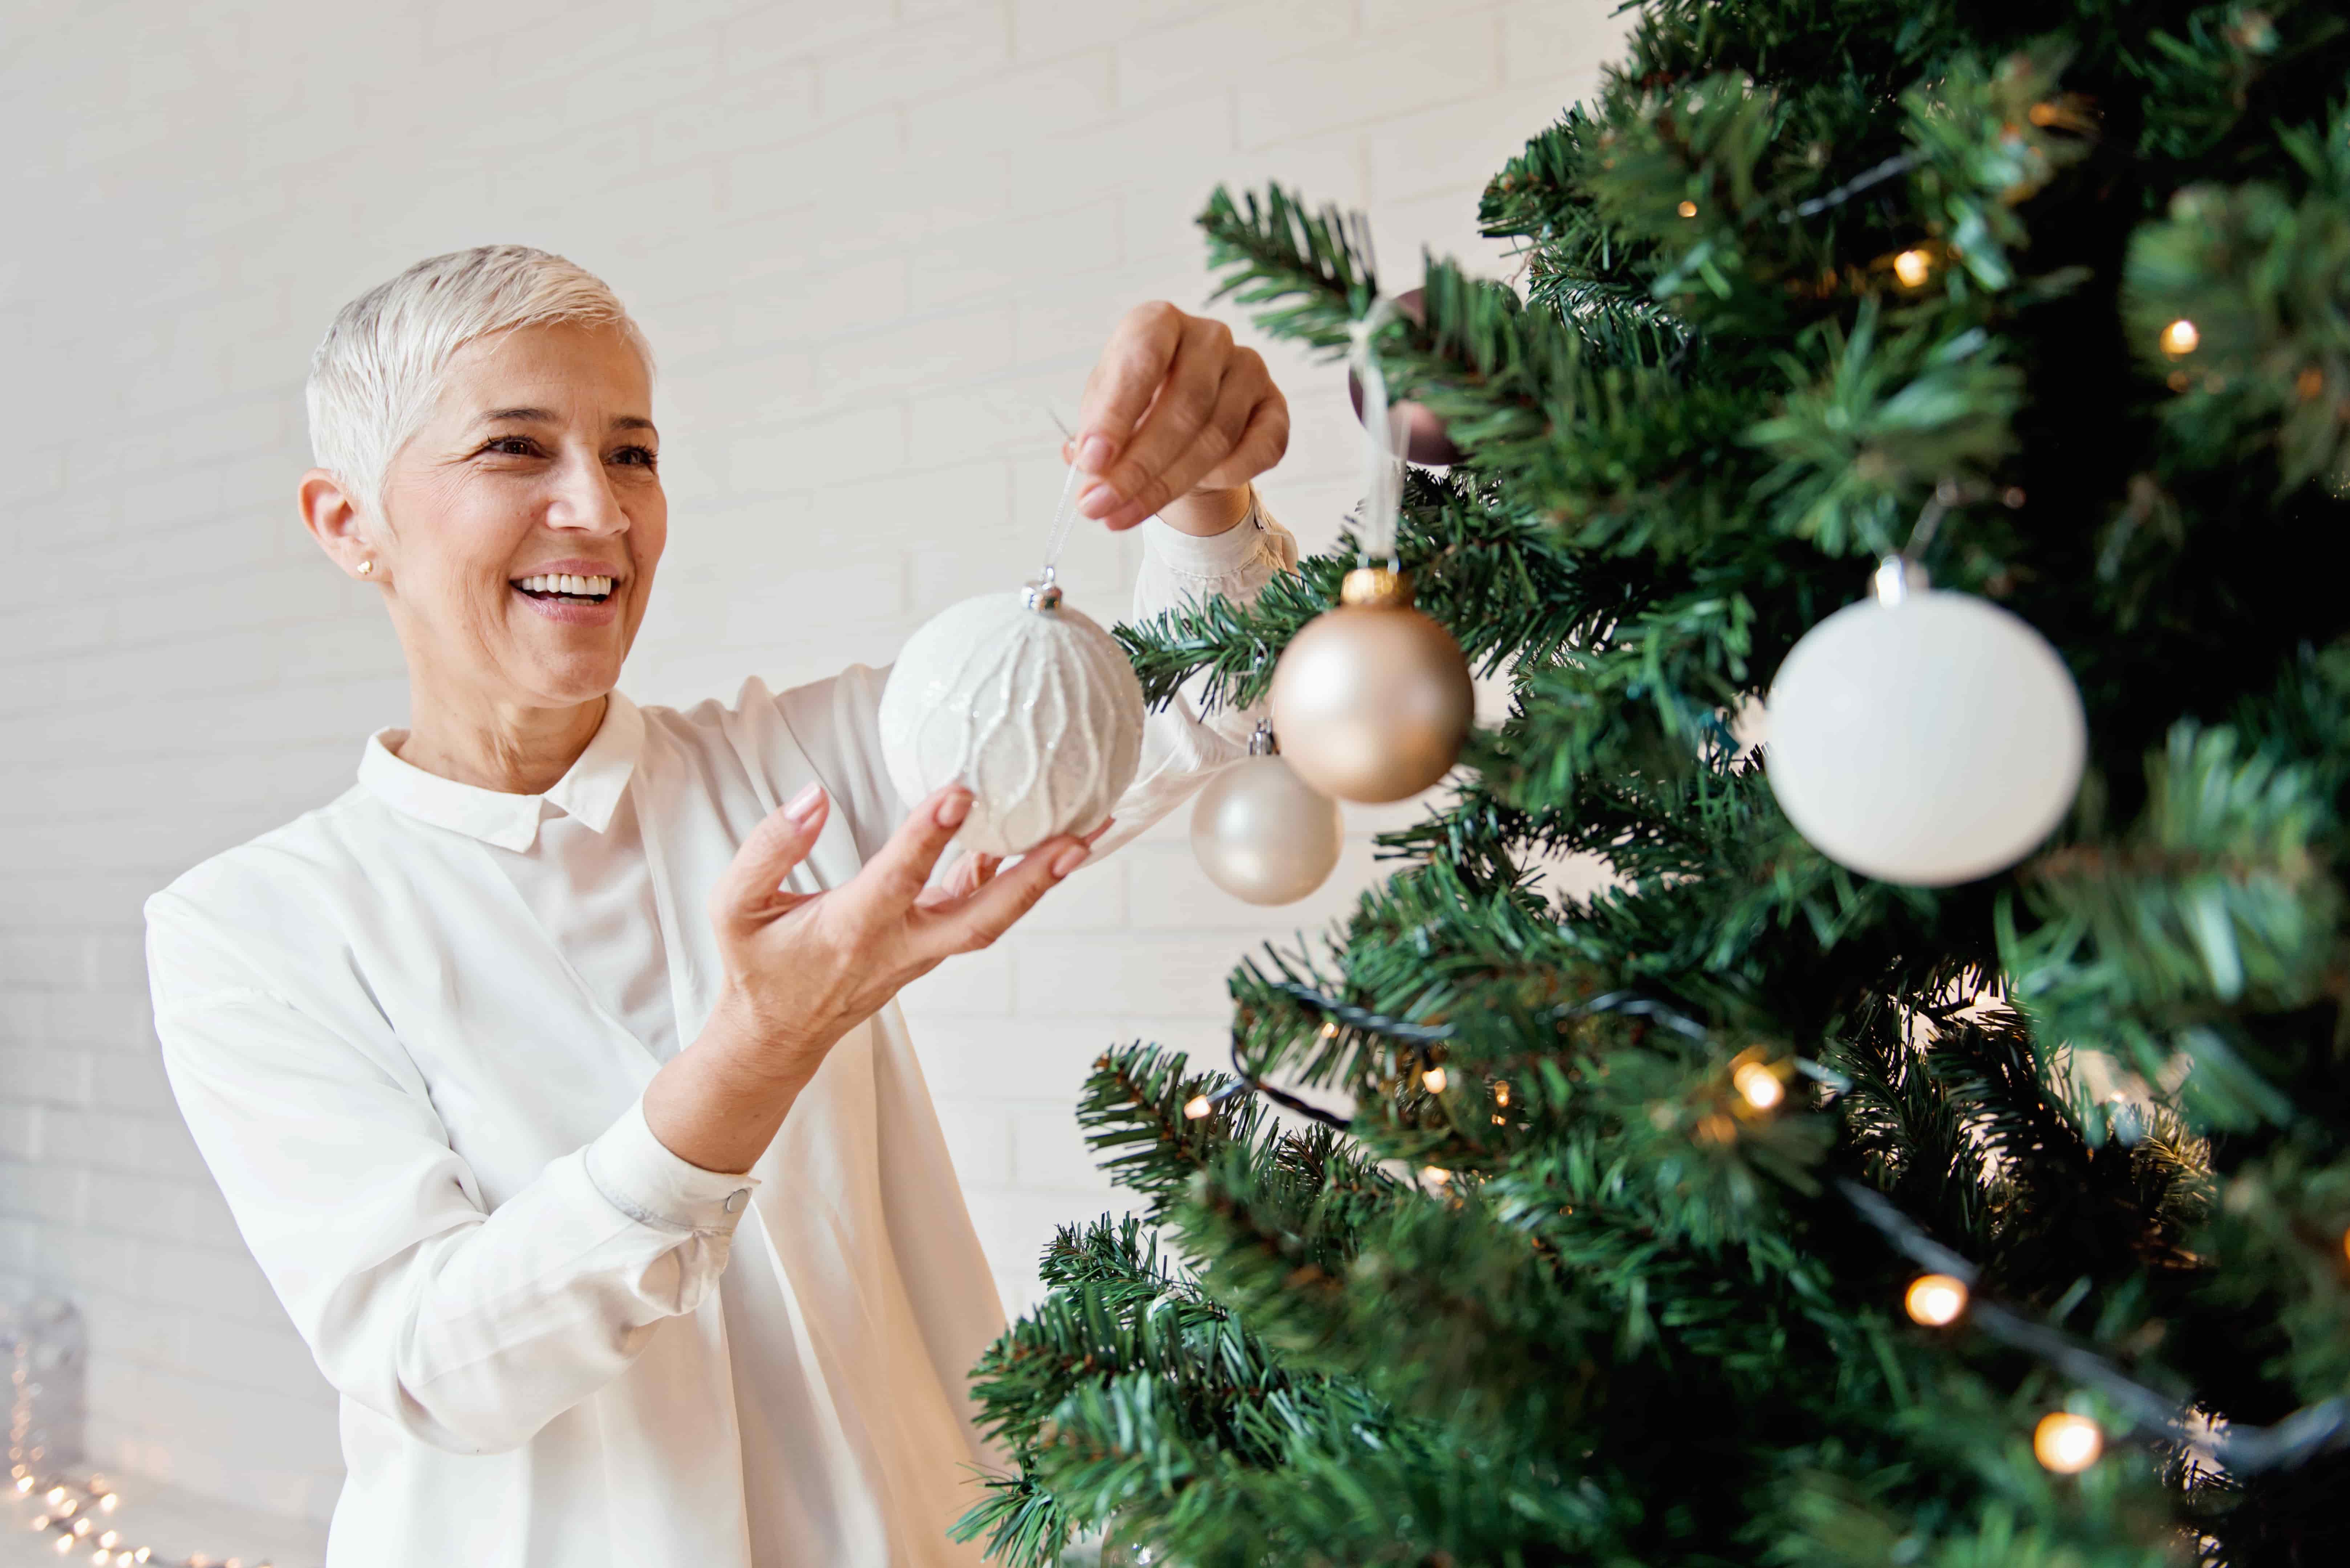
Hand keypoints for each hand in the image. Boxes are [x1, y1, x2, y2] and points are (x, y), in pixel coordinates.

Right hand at [701, 781, 1109, 1077]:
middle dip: (1031, 882)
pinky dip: (1008, 875)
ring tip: (1088, 833)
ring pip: (990, 919)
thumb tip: (814, 796)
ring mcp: (922, 953)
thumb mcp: (733, 909)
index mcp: (848, 931)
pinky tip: (1035, 835)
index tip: (960, 791)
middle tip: (1078, 839)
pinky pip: (977, 909)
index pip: (895, 880)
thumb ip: (766, 849)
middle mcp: (898, 946)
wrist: (777, 1036)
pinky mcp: (930, 947)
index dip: (927, 838)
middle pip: (980, 920)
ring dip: (1038, 881)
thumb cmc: (757, 966)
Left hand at [1061, 300, 1289, 534]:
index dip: (1116, 413)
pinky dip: (1224, 478)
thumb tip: (1087, 462)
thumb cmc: (1137, 412)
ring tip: (1123, 516)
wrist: (1184, 429)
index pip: (1143, 358)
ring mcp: (1249, 368)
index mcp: (1159, 322)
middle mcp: (1209, 337)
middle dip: (1138, 467)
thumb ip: (1095, 436)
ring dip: (1168, 485)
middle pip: (1184, 405)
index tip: (1091, 461)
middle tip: (1100, 506)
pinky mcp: (1276, 406)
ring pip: (1216, 436)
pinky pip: (1258, 450)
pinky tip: (1195, 490)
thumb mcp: (1103, 416)